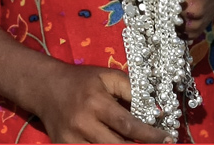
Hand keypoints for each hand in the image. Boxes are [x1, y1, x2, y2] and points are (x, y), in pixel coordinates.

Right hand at [31, 62, 171, 143]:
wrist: (45, 87)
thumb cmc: (81, 81)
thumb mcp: (107, 76)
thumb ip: (130, 89)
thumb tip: (154, 109)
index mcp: (96, 102)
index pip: (128, 124)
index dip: (150, 135)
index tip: (168, 139)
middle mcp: (83, 123)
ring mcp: (72, 139)